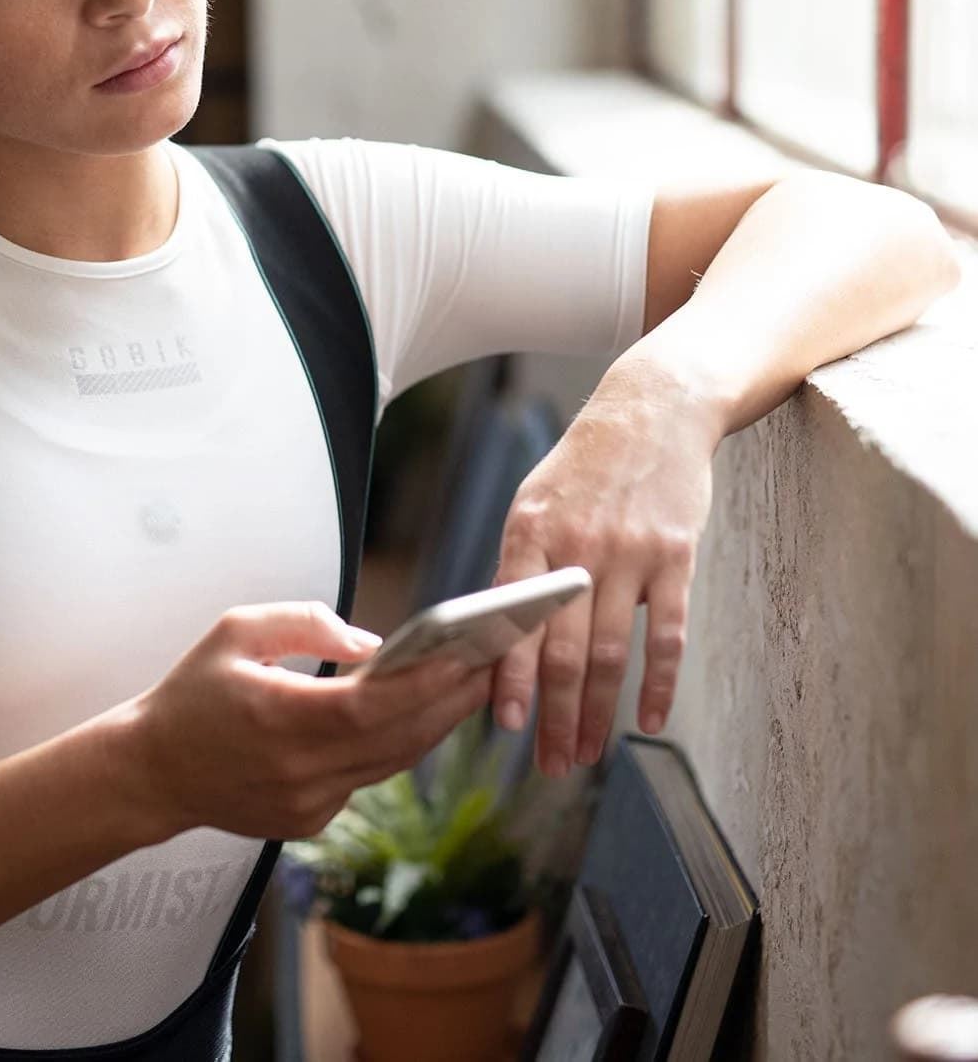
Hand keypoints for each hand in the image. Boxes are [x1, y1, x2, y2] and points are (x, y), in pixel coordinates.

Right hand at [132, 602, 493, 840]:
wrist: (152, 772)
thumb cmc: (191, 695)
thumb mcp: (235, 631)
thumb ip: (303, 623)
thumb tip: (369, 643)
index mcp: (279, 719)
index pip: (372, 706)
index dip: (426, 683)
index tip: (466, 654)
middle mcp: (300, 771)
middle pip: (397, 739)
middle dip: (450, 699)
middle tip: (491, 662)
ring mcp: (308, 804)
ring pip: (391, 763)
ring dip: (434, 723)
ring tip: (469, 683)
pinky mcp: (310, 821)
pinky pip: (366, 778)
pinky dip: (394, 745)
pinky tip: (417, 714)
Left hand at [489, 363, 718, 775]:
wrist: (650, 411)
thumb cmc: (583, 468)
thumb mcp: (534, 504)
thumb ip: (520, 569)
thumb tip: (499, 641)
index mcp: (529, 534)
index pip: (513, 621)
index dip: (511, 678)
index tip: (507, 725)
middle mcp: (577, 546)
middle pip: (563, 650)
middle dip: (555, 716)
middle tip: (551, 764)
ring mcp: (629, 552)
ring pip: (610, 652)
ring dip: (598, 713)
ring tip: (588, 754)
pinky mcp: (676, 556)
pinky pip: (668, 634)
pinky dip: (659, 684)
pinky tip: (649, 721)